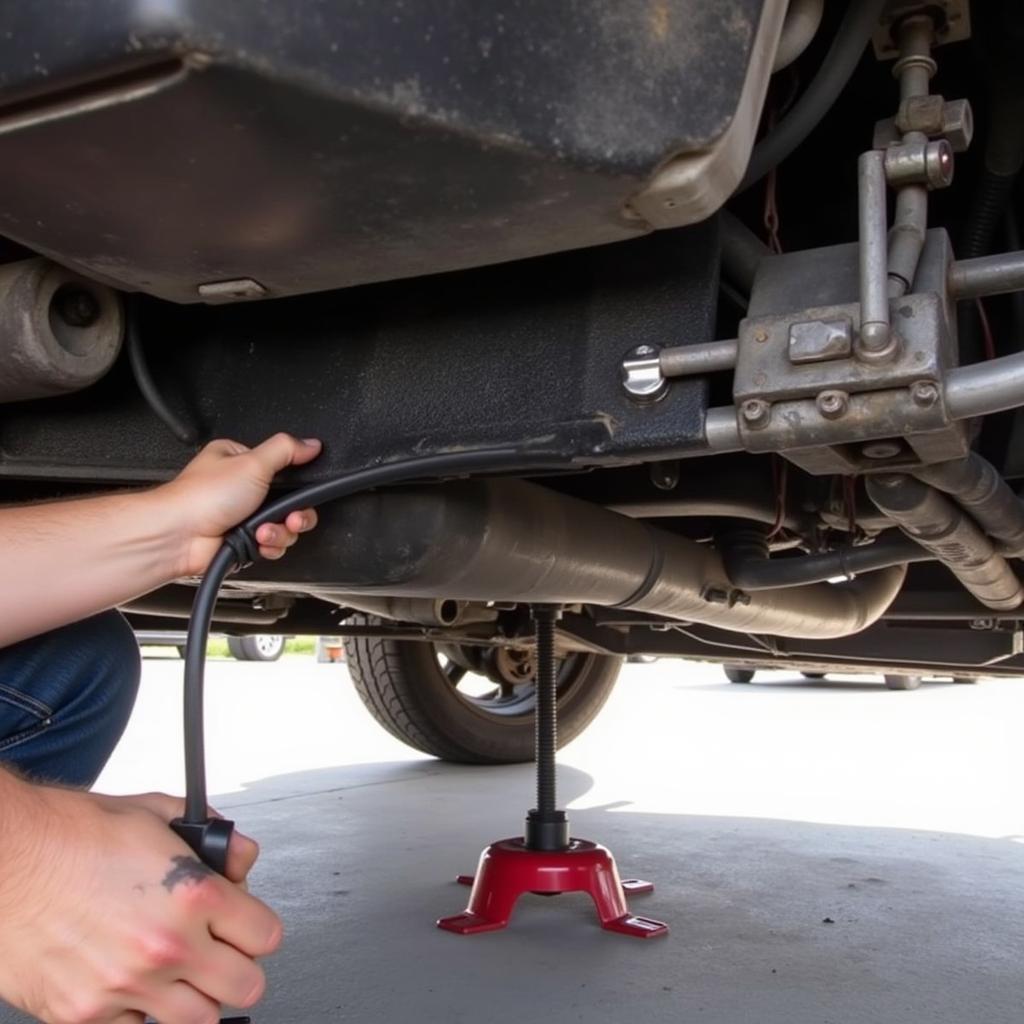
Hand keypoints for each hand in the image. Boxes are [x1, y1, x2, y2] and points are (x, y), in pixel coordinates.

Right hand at [0, 779, 279, 1023]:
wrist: (7, 858)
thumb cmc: (75, 833)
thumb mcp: (160, 813)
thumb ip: (215, 839)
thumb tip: (243, 859)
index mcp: (194, 895)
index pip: (266, 936)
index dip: (258, 927)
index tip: (247, 926)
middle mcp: (166, 947)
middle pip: (246, 987)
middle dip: (238, 967)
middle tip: (220, 952)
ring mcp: (126, 986)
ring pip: (199, 1020)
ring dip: (196, 997)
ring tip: (179, 971)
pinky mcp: (84, 1014)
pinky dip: (140, 1012)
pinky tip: (131, 980)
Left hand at [160, 433, 321, 575]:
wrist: (179, 537)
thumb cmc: (200, 497)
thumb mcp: (252, 462)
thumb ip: (286, 450)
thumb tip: (310, 444)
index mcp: (241, 461)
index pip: (285, 467)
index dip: (298, 482)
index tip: (303, 489)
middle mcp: (243, 488)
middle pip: (290, 501)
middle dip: (295, 514)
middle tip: (291, 517)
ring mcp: (244, 516)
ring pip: (284, 526)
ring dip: (281, 532)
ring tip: (264, 531)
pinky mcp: (244, 541)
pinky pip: (273, 544)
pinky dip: (270, 545)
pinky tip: (258, 542)